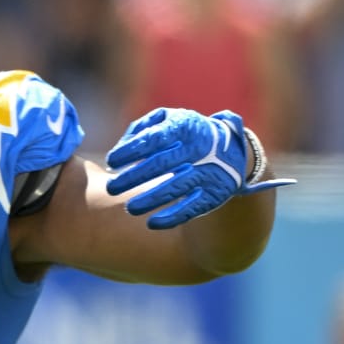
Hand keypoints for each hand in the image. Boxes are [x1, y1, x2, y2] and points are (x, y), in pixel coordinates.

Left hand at [104, 109, 291, 228]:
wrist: (232, 149)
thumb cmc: (185, 134)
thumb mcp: (168, 120)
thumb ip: (142, 128)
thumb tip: (119, 148)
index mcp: (184, 127)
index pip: (153, 138)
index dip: (131, 150)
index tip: (111, 161)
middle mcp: (199, 148)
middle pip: (162, 163)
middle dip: (134, 177)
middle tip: (111, 188)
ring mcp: (209, 171)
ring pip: (177, 186)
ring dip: (151, 199)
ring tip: (130, 209)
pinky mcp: (216, 192)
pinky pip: (194, 207)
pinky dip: (173, 217)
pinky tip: (153, 223)